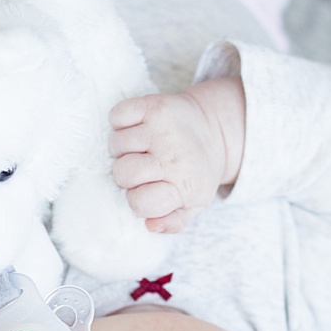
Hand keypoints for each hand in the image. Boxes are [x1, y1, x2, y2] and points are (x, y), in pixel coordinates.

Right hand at [109, 78, 245, 231]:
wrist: (214, 128)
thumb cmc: (196, 171)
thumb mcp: (194, 204)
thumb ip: (173, 222)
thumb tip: (150, 225)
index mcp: (183, 186)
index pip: (139, 202)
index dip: (138, 199)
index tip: (149, 190)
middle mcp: (173, 157)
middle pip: (123, 173)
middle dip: (128, 174)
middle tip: (145, 167)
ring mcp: (162, 129)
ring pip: (116, 145)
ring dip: (124, 148)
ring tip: (143, 147)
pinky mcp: (154, 105)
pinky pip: (117, 116)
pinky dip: (121, 121)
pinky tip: (138, 127)